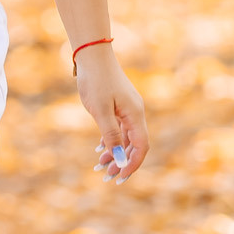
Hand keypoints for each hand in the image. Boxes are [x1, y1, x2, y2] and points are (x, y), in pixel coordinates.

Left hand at [77, 45, 148, 182]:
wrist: (93, 56)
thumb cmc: (96, 81)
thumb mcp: (100, 111)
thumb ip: (111, 134)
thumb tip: (119, 158)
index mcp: (135, 115)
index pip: (141, 146)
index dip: (132, 164)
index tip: (120, 177)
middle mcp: (135, 113)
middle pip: (134, 144)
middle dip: (122, 162)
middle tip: (106, 176)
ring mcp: (128, 109)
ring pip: (125, 137)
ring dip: (115, 153)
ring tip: (100, 166)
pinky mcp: (119, 105)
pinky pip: (119, 128)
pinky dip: (111, 140)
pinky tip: (101, 149)